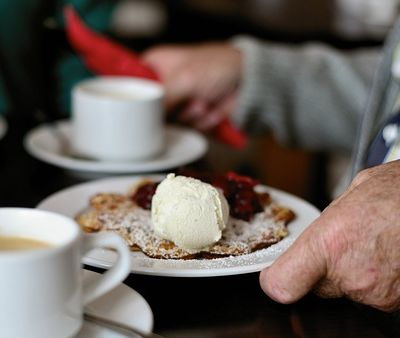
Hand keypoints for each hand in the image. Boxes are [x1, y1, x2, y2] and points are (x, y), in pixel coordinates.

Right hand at [143, 42, 241, 130]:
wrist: (248, 81)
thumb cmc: (216, 67)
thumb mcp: (184, 79)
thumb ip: (160, 99)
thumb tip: (141, 120)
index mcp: (155, 66)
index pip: (132, 85)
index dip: (136, 100)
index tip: (142, 109)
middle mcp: (163, 85)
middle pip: (149, 110)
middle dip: (172, 110)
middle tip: (187, 99)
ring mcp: (177, 102)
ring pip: (169, 123)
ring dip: (190, 115)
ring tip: (204, 101)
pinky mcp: (190, 116)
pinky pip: (186, 128)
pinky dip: (201, 121)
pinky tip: (211, 109)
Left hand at [260, 160, 399, 311]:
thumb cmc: (398, 192)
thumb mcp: (349, 196)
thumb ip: (324, 226)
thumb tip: (311, 239)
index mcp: (330, 244)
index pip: (282, 285)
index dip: (277, 281)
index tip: (277, 275)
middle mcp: (351, 275)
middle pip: (313, 286)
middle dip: (321, 269)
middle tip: (344, 243)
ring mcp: (377, 293)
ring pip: (345, 290)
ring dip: (352, 272)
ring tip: (373, 243)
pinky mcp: (397, 302)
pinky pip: (373, 294)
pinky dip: (376, 278)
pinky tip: (387, 253)